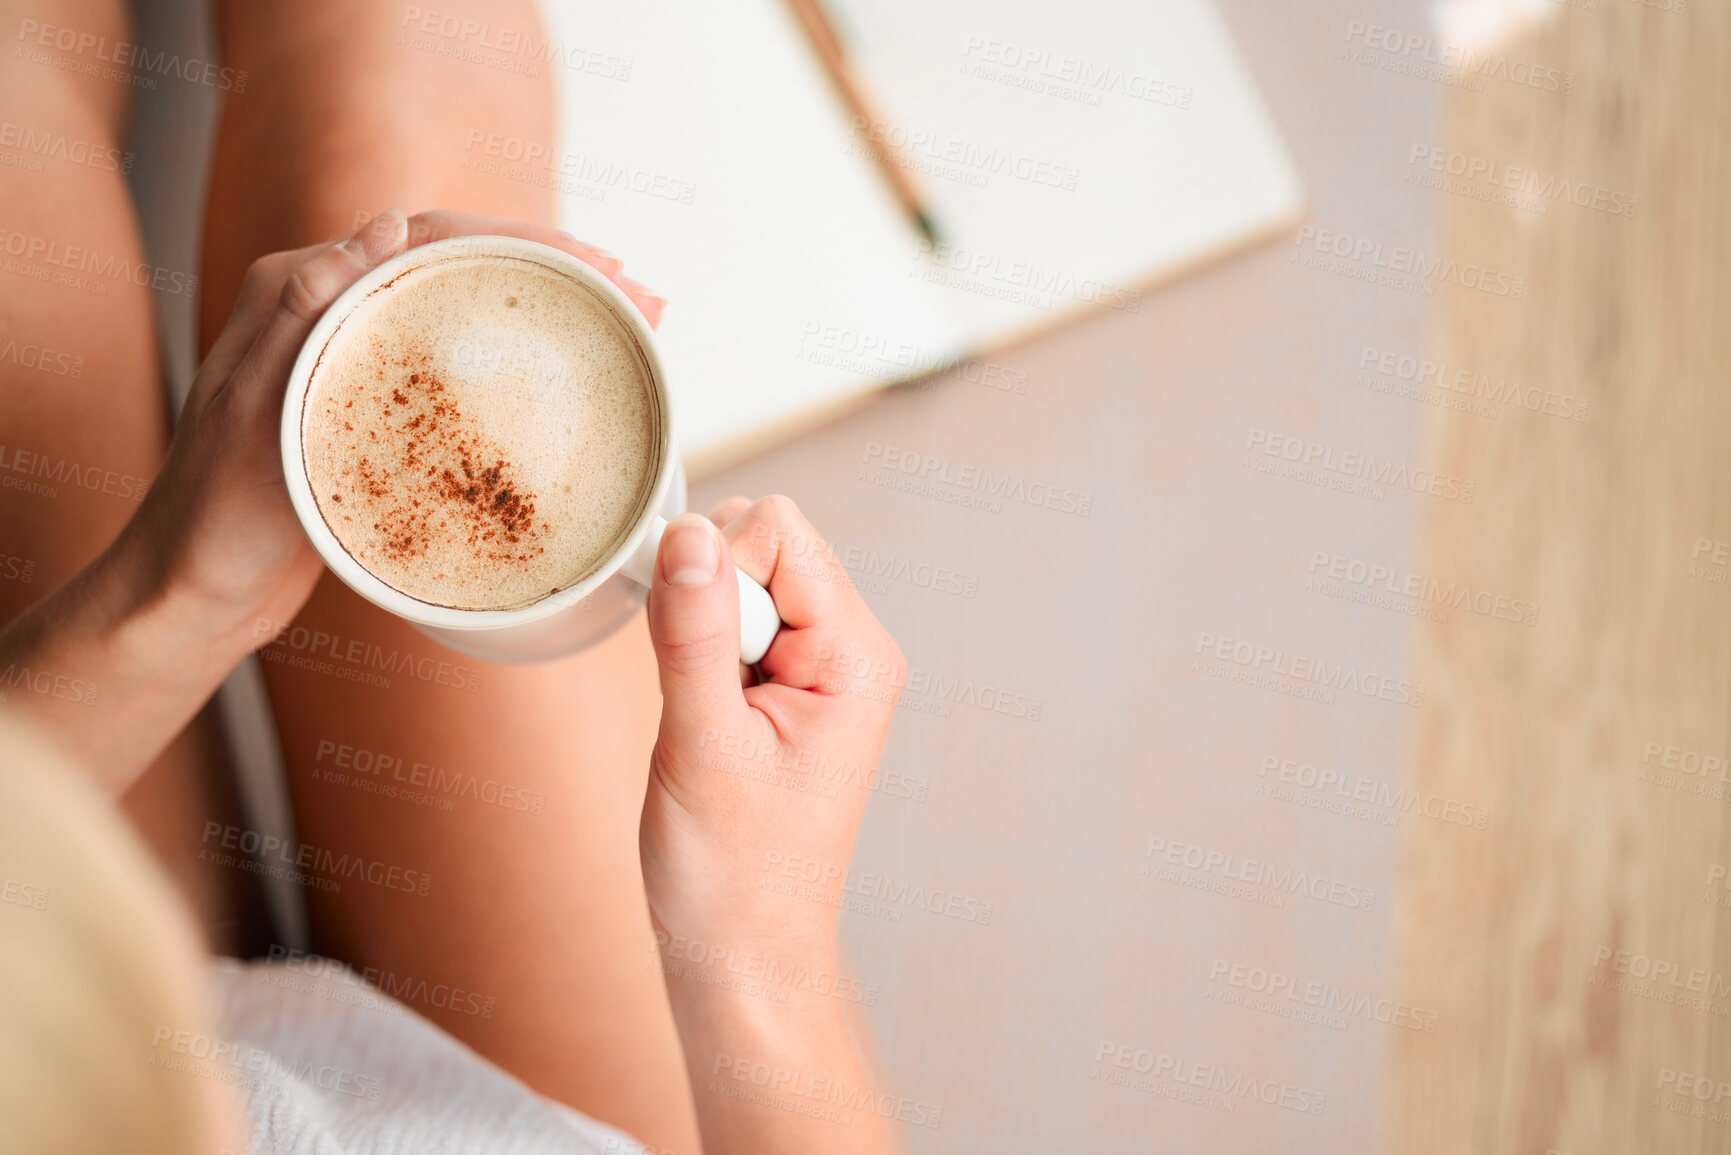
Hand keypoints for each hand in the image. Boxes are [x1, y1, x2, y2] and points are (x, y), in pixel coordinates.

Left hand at [126, 209, 665, 644]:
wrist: (194, 591)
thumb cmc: (213, 515)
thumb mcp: (251, 413)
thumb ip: (301, 314)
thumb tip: (381, 226)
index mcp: (298, 290)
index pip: (427, 238)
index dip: (520, 242)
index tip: (595, 263)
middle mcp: (330, 309)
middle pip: (463, 265)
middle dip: (558, 270)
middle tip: (642, 295)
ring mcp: (356, 357)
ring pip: (469, 310)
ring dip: (550, 311)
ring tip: (631, 325)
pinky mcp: (376, 406)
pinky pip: (460, 363)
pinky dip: (521, 361)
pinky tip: (570, 378)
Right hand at [640, 496, 903, 1154]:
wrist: (742, 952)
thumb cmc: (733, 873)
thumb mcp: (702, 744)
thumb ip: (693, 631)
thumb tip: (685, 531)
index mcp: (858, 656)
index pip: (780, 530)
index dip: (716, 570)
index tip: (697, 656)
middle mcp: (853, 649)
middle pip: (765, 541)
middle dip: (709, 596)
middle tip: (704, 696)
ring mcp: (822, 665)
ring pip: (742, 575)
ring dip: (700, 626)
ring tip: (704, 713)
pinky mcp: (788, 683)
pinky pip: (733, 618)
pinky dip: (699, 647)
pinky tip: (702, 713)